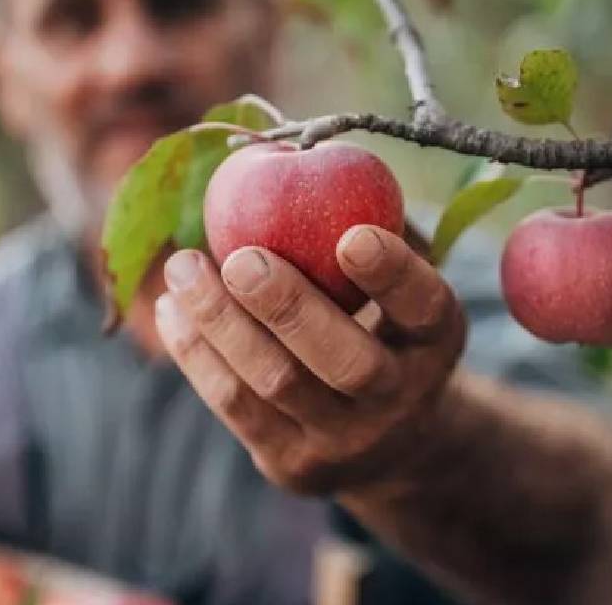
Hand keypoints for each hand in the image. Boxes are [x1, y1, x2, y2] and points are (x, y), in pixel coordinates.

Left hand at [155, 224, 465, 495]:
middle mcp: (402, 397)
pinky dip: (197, 353)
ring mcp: (347, 440)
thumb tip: (300, 148)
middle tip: (241, 258)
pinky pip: (235, 405)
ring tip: (181, 267)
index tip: (353, 235)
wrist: (386, 438)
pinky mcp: (293, 464)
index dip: (392, 274)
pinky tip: (173, 308)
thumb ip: (370, 221)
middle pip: (345, 361)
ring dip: (220, 322)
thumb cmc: (382, 322)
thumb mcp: (397, 279)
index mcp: (438, 339)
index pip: (424, 307)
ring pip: (276, 383)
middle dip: (288, 307)